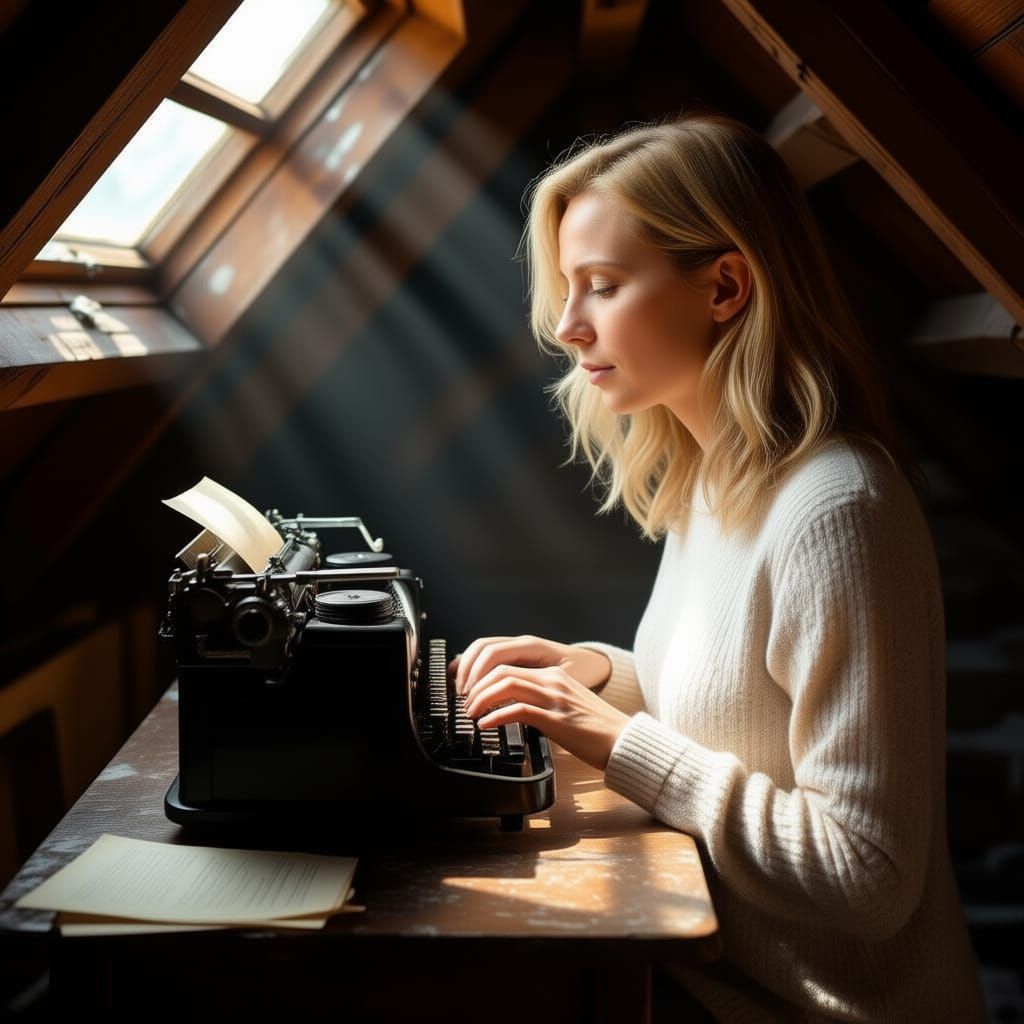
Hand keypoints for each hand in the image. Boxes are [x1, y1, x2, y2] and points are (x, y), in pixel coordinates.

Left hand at [449, 635, 627, 771]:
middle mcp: (553, 681)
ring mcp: (554, 698)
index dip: (483, 677)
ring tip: (470, 713)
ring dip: (480, 698)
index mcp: (555, 676)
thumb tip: (514, 710)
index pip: (509, 666)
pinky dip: (495, 716)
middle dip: (476, 686)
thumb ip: (543, 702)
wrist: (624, 742)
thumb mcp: (567, 706)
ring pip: (506, 685)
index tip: (470, 692)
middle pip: (502, 671)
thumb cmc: (596, 730)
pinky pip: (516, 710)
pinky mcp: (555, 719)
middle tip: (465, 703)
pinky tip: (485, 726)